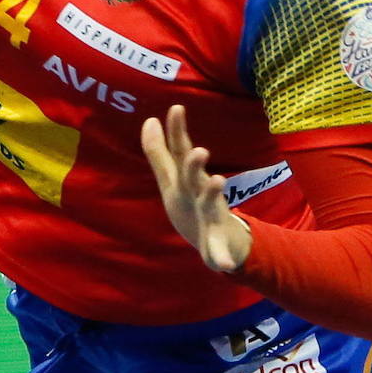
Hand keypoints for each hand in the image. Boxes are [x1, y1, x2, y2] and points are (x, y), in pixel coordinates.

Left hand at [142, 105, 252, 272]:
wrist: (220, 241)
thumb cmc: (192, 203)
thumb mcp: (173, 179)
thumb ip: (160, 152)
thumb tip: (149, 119)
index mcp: (187, 179)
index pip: (180, 152)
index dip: (177, 131)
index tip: (175, 107)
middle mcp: (201, 192)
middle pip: (195, 176)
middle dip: (195, 165)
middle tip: (199, 151)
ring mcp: (212, 217)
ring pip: (211, 204)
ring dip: (214, 193)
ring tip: (218, 181)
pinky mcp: (218, 243)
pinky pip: (221, 252)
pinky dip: (222, 257)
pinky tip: (222, 264)